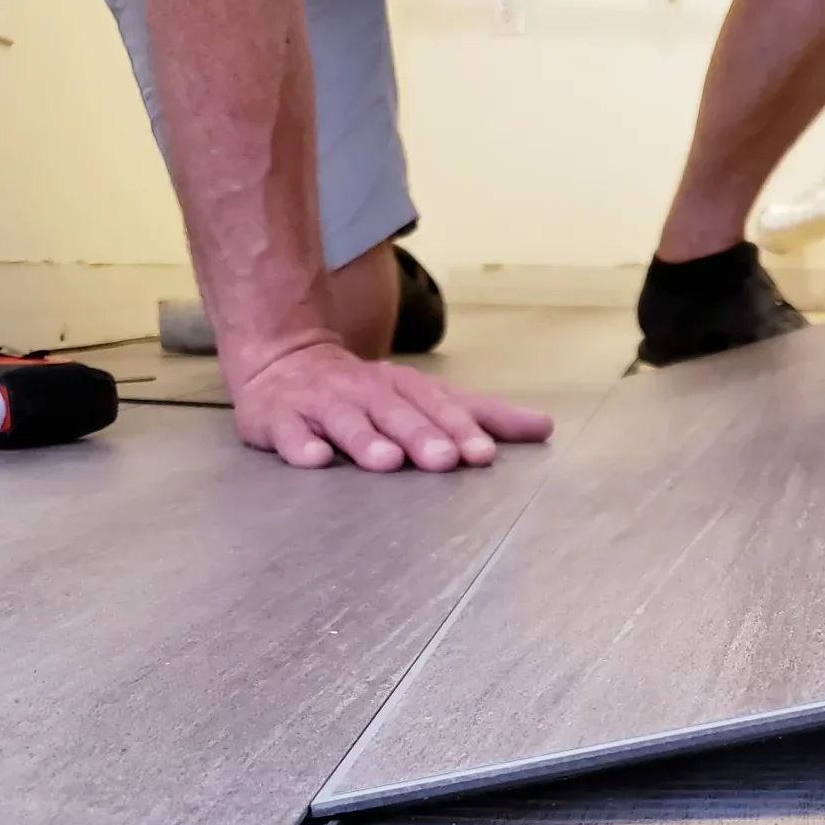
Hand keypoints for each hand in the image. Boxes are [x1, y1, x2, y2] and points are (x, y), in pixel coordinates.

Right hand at [232, 341, 552, 470]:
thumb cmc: (369, 394)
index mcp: (404, 387)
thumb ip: (483, 416)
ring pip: (346, 420)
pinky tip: (314, 460)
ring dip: (366, 440)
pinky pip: (288, 432)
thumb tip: (544, 427)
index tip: (483, 454)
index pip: (438, 406)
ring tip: (386, 461)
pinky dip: (300, 445)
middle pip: (396, 413)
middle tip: (444, 460)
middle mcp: (366, 392)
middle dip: (421, 435)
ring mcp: (321, 404)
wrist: (284, 363)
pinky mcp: (279, 419)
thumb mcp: (428, 398)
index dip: (460, 429)